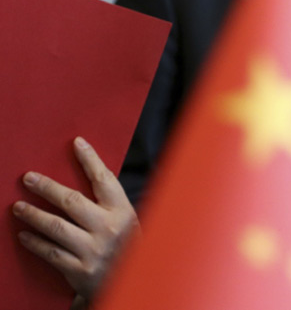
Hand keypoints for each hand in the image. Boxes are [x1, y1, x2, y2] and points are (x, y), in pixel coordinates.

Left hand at [12, 137, 139, 301]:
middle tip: (28, 178)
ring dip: (33, 215)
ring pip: (56, 227)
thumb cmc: (127, 248)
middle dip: (47, 187)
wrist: (135, 284)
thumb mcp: (127, 222)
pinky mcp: (79, 270)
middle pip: (72, 201)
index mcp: (123, 212)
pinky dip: (35, 243)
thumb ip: (109, 203)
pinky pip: (51, 253)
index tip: (76, 143)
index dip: (90, 159)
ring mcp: (93, 250)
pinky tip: (23, 235)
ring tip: (18, 207)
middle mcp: (108, 229)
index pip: (104, 179)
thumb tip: (86, 174)